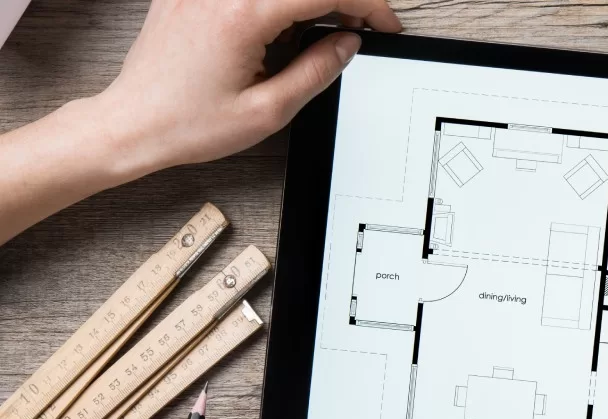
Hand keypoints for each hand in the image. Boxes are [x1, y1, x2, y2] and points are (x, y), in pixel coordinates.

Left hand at [94, 0, 401, 176]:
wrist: (132, 125)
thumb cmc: (188, 124)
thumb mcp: (269, 110)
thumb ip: (317, 70)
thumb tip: (347, 42)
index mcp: (243, 15)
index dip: (367, 5)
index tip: (384, 25)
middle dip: (342, 2)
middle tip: (356, 30)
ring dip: (307, 4)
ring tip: (315, 35)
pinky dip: (275, 5)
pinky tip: (278, 30)